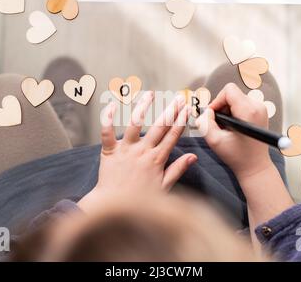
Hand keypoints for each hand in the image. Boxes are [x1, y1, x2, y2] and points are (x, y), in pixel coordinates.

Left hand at [79, 92, 196, 210]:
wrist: (113, 207)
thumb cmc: (139, 200)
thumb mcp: (164, 187)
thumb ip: (177, 170)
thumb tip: (193, 157)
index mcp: (156, 160)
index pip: (172, 136)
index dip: (181, 121)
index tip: (186, 109)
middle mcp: (142, 151)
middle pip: (159, 126)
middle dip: (171, 111)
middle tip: (178, 98)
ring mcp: (126, 149)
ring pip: (135, 123)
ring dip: (144, 107)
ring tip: (151, 94)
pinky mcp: (109, 151)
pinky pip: (107, 131)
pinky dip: (109, 118)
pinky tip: (113, 105)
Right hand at [196, 83, 272, 178]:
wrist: (255, 166)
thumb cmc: (239, 156)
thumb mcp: (215, 141)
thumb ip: (205, 124)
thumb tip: (204, 113)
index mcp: (248, 111)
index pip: (229, 90)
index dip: (217, 101)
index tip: (213, 115)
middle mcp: (257, 106)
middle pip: (232, 94)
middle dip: (222, 108)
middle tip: (219, 125)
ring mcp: (261, 109)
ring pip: (236, 99)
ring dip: (227, 111)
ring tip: (226, 128)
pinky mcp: (260, 113)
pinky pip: (241, 104)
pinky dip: (234, 114)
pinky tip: (233, 128)